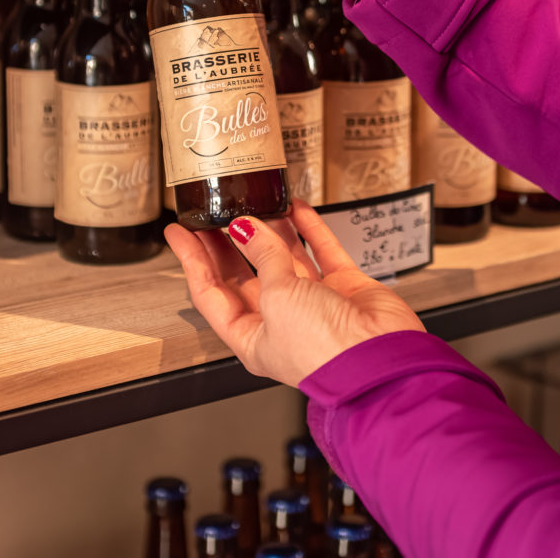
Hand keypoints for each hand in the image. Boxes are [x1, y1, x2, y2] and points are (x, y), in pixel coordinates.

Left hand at [165, 200, 425, 387]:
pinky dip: (309, 227)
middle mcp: (282, 320)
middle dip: (227, 241)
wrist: (381, 359)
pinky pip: (321, 250)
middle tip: (213, 209)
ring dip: (270, 229)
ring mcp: (315, 302)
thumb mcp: (277, 298)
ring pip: (284, 258)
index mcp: (253, 338)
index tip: (178, 231)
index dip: (193, 260)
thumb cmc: (324, 350)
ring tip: (254, 199)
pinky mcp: (344, 287)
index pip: (211, 293)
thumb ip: (262, 258)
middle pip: (246, 273)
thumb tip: (246, 228)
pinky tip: (296, 206)